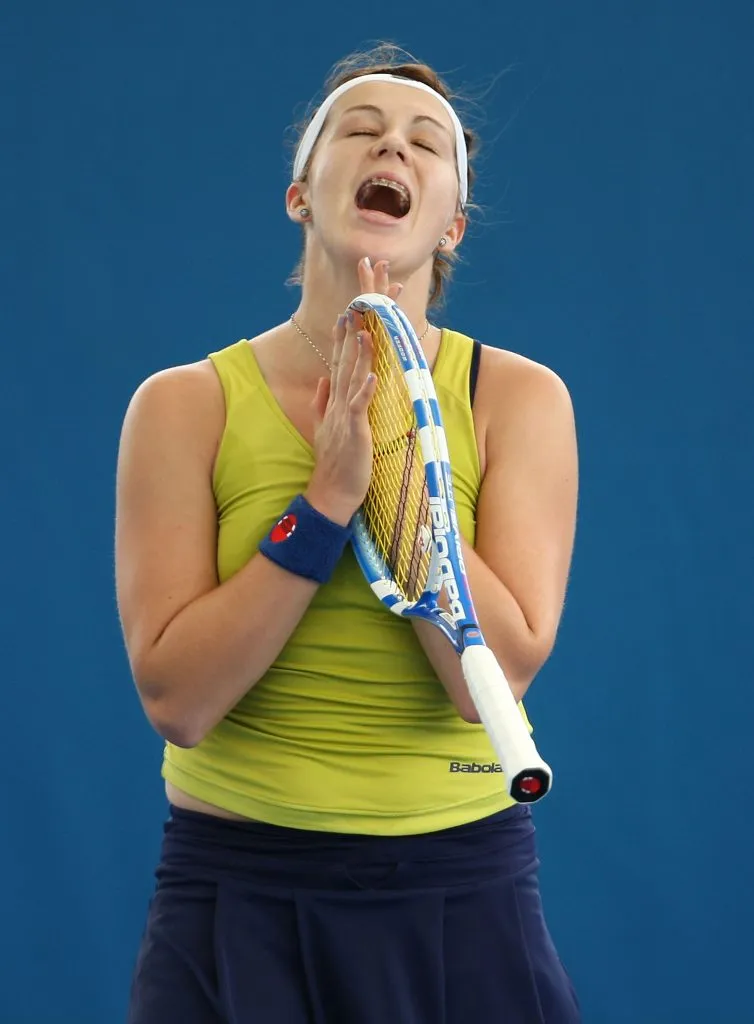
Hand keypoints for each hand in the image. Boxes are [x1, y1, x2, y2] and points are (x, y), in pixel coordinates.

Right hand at [304, 259, 403, 525]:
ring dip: (357, 352)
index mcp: (336, 398)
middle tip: (362, 297)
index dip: (349, 329)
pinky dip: (365, 391)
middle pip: (347, 356)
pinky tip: (372, 375)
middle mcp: (338, 401)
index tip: (355, 302)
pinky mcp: (352, 432)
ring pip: (352, 377)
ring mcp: (344, 415)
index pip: (343, 356)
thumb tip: (324, 380)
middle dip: (356, 328)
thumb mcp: (328, 426)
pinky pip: (359, 408)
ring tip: (364, 327)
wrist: (331, 492)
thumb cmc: (336, 461)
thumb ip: (325, 401)